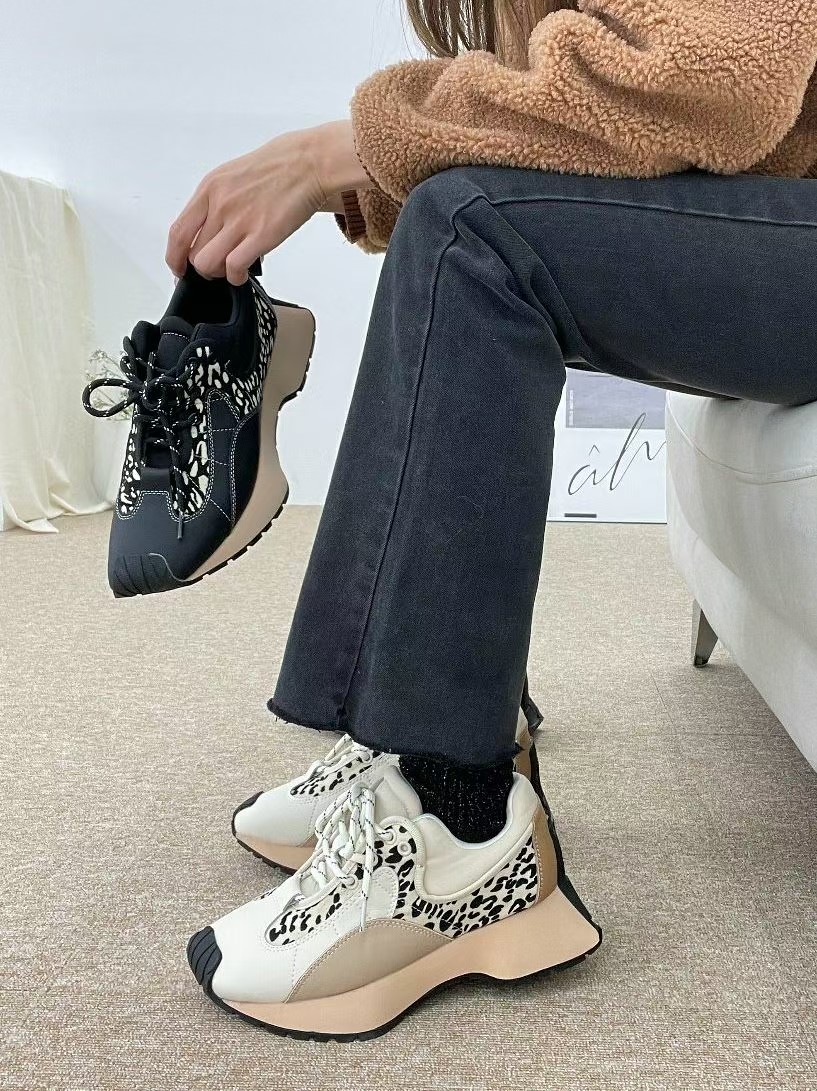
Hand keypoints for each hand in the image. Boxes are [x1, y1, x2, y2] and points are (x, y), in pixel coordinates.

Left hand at [166, 120, 369, 284]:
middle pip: (193, 253)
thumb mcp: (232, 176)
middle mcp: (219, 205)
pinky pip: (234, 267)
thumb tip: (210, 231)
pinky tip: (244, 273)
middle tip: (217, 267)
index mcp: (209, 189)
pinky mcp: (261, 235)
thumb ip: (217, 202)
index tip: (178, 268)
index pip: (178, 232)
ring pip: (208, 264)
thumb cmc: (276, 168)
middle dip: (202, 267)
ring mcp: (239, 221)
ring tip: (232, 269)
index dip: (174, 257)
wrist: (307, 163)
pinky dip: (236, 277)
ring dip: (218, 273)